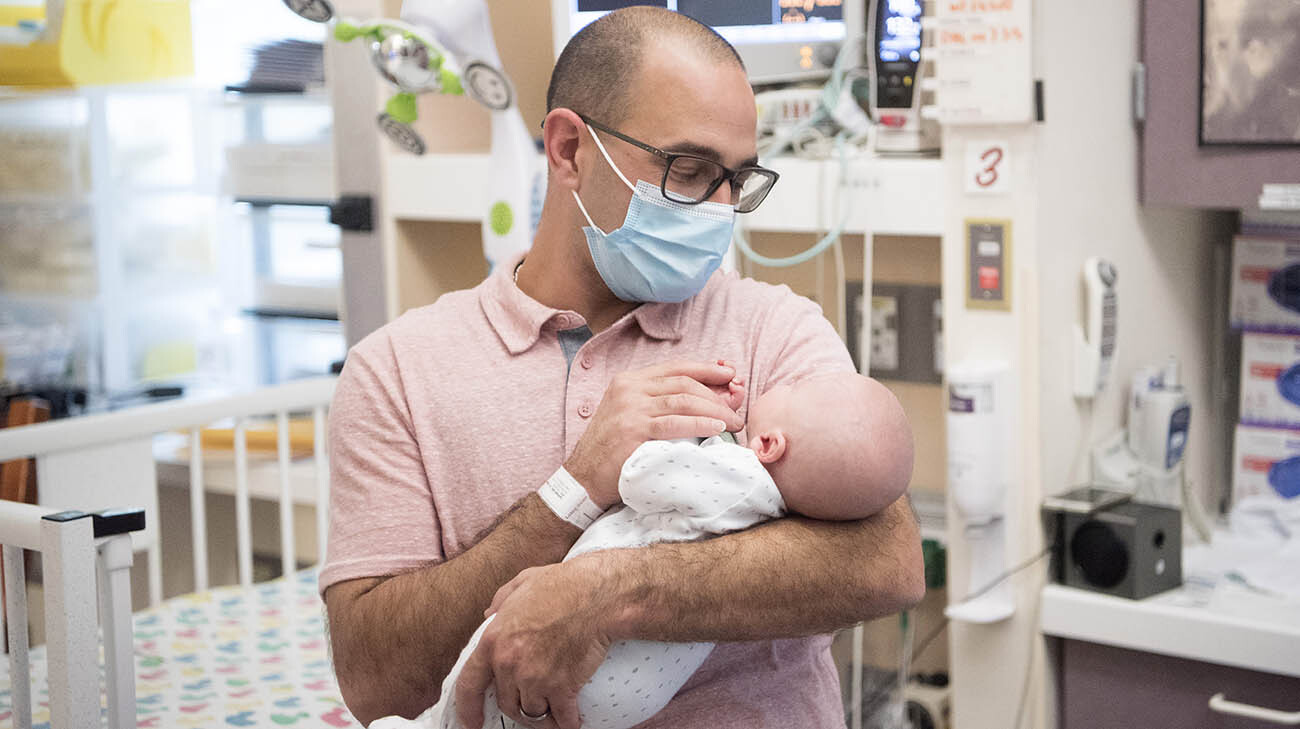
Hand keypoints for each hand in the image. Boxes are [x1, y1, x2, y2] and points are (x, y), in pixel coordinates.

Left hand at [455, 561, 613, 728]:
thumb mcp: (522, 583)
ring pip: (531, 713)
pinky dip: (567, 724)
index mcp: (494, 640)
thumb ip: (500, 600)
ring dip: (541, 717)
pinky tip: (572, 723)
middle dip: (517, 708)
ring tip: (551, 715)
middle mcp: (509, 665)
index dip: (468, 707)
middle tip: (530, 705)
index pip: (469, 684)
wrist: (596, 595)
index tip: (472, 721)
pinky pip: (562, 718)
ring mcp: (535, 679)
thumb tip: (490, 614)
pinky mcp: (562, 688)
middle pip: (506, 703)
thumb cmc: (563, 585)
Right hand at [565, 359, 745, 508]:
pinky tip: (716, 428)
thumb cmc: (615, 450)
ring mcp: (629, 409)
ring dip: (714, 410)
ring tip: (733, 422)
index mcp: (629, 381)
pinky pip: (674, 423)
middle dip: (716, 394)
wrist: (583, 477)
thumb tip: (716, 398)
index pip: (676, 367)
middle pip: (684, 383)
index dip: (707, 369)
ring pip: (682, 400)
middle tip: (737, 408)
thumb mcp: (635, 417)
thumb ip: (666, 404)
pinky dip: (700, 424)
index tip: (731, 373)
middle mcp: (629, 389)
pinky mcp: (632, 431)